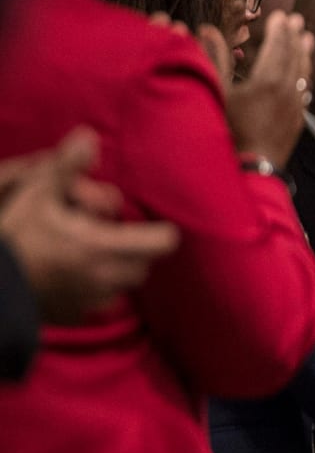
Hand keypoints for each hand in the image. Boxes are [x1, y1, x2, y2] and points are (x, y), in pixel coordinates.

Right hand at [0, 130, 178, 322]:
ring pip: (123, 285)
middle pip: (144, 265)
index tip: (146, 225)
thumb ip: (67, 167)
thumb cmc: (13, 237)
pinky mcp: (76, 316)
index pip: (162, 242)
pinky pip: (99, 302)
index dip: (158, 232)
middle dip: (134, 251)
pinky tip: (72, 275)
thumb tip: (88, 136)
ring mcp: (92, 301)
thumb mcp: (37, 196)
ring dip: (116, 270)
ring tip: (90, 254)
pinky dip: (94, 289)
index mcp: (104, 247)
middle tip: (110, 236)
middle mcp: (106, 277)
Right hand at [226, 11, 314, 169]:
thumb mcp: (216, 92)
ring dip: (305, 55)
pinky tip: (304, 76)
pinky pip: (305, 93)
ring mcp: (295, 108)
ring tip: (308, 40)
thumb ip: (213, 59)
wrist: (251, 169)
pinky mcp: (297, 122)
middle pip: (295, 58)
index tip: (281, 15)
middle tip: (298, 21)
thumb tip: (207, 30)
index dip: (279, 30)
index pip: (278, 47)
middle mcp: (287, 92)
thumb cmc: (229, 133)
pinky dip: (305, 78)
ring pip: (304, 75)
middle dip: (295, 37)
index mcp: (268, 81)